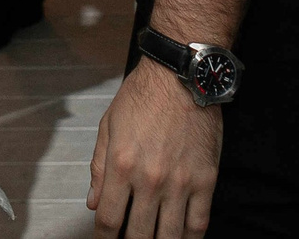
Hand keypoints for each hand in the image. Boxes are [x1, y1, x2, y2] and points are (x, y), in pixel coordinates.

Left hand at [90, 62, 219, 236]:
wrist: (181, 76)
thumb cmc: (143, 96)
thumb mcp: (108, 126)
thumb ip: (98, 168)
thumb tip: (93, 203)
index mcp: (121, 165)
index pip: (108, 220)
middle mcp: (149, 180)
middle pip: (137, 235)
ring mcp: (180, 183)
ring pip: (169, 236)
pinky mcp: (206, 180)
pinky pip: (198, 223)